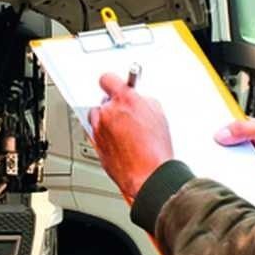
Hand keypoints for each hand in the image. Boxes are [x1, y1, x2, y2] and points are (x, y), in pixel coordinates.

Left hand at [88, 73, 173, 199]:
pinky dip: (104, 136)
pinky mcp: (96, 146)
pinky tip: (119, 143)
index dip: (112, 82)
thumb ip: (143, 102)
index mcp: (124, 100)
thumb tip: (137, 100)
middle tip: (125, 114)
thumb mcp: (158, 114)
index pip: (107, 79)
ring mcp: (99, 130)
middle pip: (102, 101)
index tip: (114, 85)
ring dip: (106, 121)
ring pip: (96, 118)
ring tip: (123, 131)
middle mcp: (108, 113)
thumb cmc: (155, 150)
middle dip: (112, 106)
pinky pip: (95, 134)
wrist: (148, 175)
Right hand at [215, 119, 254, 187]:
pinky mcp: (248, 179)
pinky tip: (229, 174)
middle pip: (225, 146)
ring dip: (223, 163)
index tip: (208, 130)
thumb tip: (223, 133)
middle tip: (212, 147)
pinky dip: (231, 176)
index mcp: (250, 131)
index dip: (218, 129)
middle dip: (218, 147)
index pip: (229, 127)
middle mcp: (246, 147)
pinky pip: (234, 177)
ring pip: (227, 163)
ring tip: (220, 161)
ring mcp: (246, 164)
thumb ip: (246, 128)